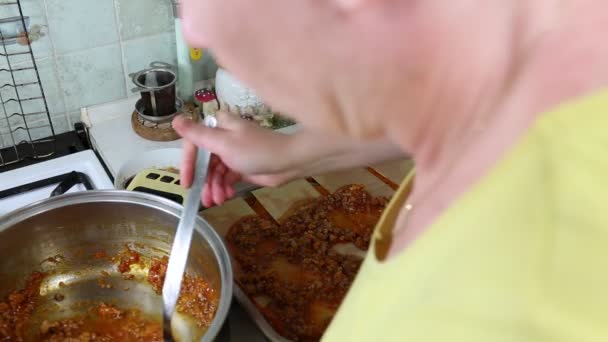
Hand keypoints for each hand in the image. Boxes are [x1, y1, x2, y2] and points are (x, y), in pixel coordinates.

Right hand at [173, 112, 295, 206]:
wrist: (288, 162)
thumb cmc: (255, 150)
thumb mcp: (222, 143)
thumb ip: (197, 135)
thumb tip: (174, 119)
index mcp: (217, 126)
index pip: (193, 144)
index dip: (187, 164)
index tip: (187, 182)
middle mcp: (223, 138)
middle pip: (203, 162)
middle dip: (204, 181)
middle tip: (204, 199)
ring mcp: (232, 153)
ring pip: (214, 173)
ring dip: (214, 187)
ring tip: (217, 201)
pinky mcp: (241, 166)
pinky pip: (226, 178)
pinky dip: (224, 188)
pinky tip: (226, 196)